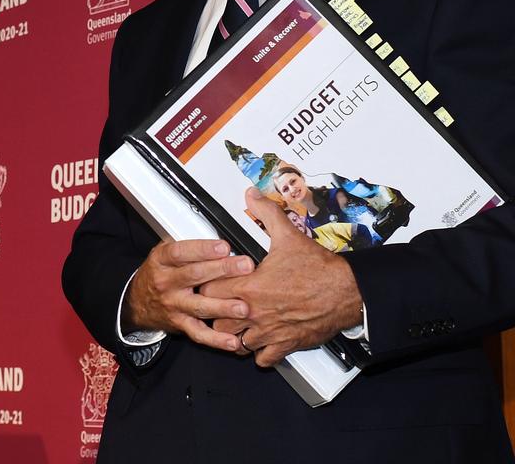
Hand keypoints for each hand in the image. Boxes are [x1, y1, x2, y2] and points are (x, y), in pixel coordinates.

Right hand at [124, 239, 253, 351]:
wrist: (138, 302)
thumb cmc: (158, 273)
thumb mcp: (163, 253)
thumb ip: (186, 245)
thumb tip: (216, 232)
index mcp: (161, 261)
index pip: (180, 252)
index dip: (202, 249)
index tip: (223, 246)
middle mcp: (166, 283)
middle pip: (194, 276)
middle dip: (222, 270)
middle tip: (246, 266)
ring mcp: (173, 305)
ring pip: (199, 306)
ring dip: (223, 307)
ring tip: (243, 307)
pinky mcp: (180, 324)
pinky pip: (199, 333)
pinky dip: (216, 339)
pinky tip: (233, 341)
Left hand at [204, 197, 362, 366]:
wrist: (348, 291)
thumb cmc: (318, 268)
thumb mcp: (288, 235)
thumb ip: (265, 213)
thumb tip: (252, 196)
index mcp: (251, 287)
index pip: (209, 292)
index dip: (208, 286)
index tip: (212, 282)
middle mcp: (256, 313)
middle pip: (217, 322)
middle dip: (216, 314)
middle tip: (221, 304)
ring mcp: (270, 332)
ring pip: (236, 344)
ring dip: (235, 335)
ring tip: (238, 323)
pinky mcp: (286, 345)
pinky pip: (263, 359)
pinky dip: (259, 353)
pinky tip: (261, 341)